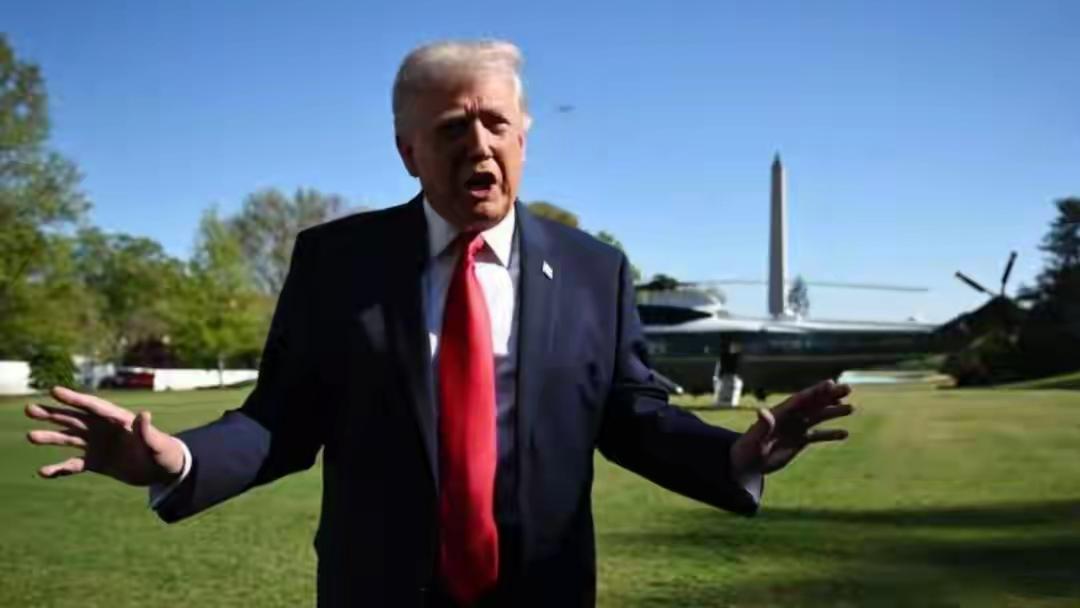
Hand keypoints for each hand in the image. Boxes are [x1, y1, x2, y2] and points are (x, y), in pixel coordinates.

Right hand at [25, 386, 184, 485]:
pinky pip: (73, 464)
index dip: (74, 398)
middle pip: (74, 418)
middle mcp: (103, 429)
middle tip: (29, 409)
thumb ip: (148, 431)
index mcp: (118, 420)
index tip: (54, 391)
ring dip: (50, 437)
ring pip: (68, 438)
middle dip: (53, 413)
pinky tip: (43, 472)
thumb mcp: (158, 443)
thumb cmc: (165, 453)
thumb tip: (143, 414)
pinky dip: (59, 468)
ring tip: (31, 436)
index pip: (92, 406)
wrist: (164, 470)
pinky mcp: (95, 462)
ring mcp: (97, 445)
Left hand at [730, 380, 853, 476]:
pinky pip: (817, 435)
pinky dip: (830, 434)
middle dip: (830, 396)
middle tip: (848, 388)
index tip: (831, 383)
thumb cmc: (745, 449)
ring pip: (818, 416)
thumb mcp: (753, 438)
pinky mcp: (799, 441)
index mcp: (780, 413)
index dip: (816, 391)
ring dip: (834, 412)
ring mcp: (796, 428)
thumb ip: (762, 425)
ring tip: (851, 408)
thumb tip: (763, 411)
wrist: (746, 464)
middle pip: (813, 403)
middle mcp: (790, 417)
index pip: (801, 399)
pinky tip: (844, 433)